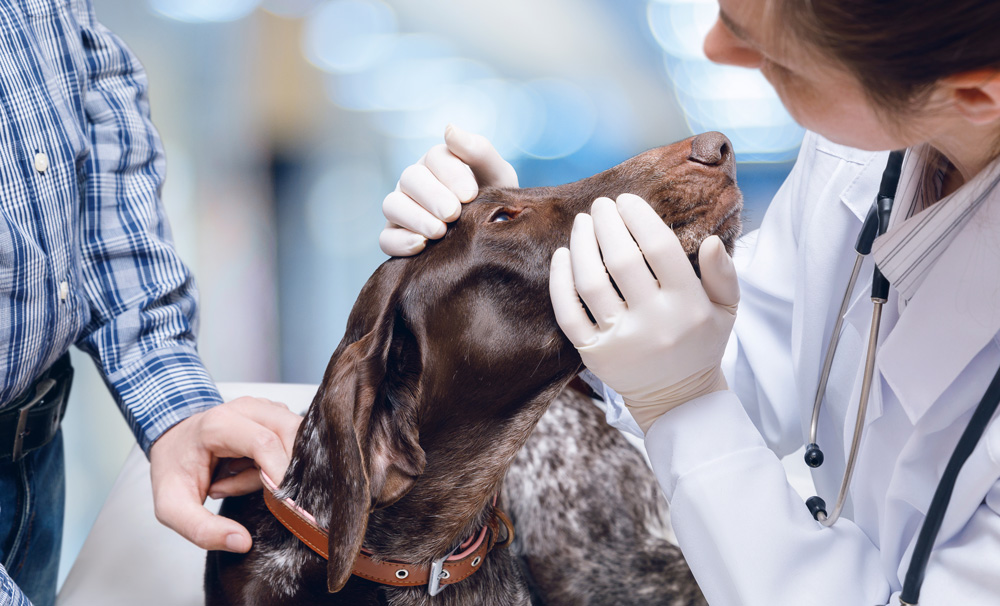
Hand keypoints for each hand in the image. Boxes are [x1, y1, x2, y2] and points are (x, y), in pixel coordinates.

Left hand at [148, 397, 301, 551]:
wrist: (172, 440)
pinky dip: (281, 461)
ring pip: (296, 435)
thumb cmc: (173, 469)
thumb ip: (202, 529)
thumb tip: (242, 542)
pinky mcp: (275, 414)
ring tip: (242, 480)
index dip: (281, 474)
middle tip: (259, 495)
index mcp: (219, 424)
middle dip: (286, 470)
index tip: (285, 505)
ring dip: (281, 467)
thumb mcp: (172, 508)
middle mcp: (246, 408)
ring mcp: (263, 408)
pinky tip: (252, 470)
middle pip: (290, 433)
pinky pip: (294, 438)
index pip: (265, 442)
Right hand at [379, 124, 517, 255]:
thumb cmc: (494, 200)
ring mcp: (402, 209)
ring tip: (440, 231)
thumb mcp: (497, 175)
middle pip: (409, 179)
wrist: (493, 236)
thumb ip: (478, 151)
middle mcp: (415, 182)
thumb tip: (449, 129)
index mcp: (438, 162)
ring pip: (392, 205)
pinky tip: (422, 245)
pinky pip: (386, 238)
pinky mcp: (396, 237)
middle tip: (454, 213)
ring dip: (415, 217)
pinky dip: (400, 242)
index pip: (435, 157)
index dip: (451, 175)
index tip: (470, 195)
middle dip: (432, 196)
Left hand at [549, 194, 738, 432]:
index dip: (639, 217)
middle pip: (621, 259)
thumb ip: (723, 275)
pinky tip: (562, 256)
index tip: (626, 200)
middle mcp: (653, 322)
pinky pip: (568, 314)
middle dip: (607, 223)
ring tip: (582, 223)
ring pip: (590, 283)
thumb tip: (710, 241)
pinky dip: (560, 282)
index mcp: (688, 305)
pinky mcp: (594, 355)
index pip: (660, 248)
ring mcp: (620, 340)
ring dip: (581, 245)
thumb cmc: (700, 344)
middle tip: (600, 205)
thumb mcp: (726, 311)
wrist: (677, 399)